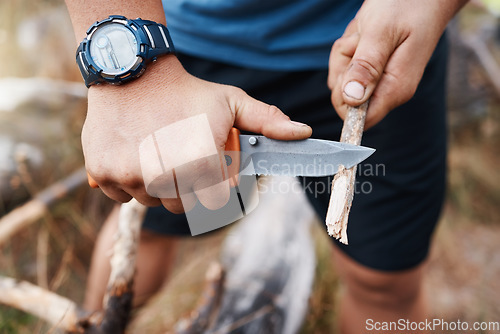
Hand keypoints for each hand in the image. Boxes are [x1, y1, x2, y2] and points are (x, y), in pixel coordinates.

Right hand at [83, 55, 311, 212]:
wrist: (132, 73)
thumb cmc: (188, 91)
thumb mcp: (231, 102)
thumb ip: (266, 121)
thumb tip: (303, 134)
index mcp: (198, 160)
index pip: (213, 202)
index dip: (211, 184)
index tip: (205, 164)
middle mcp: (162, 173)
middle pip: (180, 205)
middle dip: (184, 185)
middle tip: (179, 154)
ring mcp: (128, 174)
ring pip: (149, 200)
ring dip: (155, 183)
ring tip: (155, 149)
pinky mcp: (101, 172)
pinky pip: (121, 195)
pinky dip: (127, 181)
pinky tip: (134, 152)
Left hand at [328, 0, 465, 128]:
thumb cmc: (408, 5)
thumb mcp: (382, 32)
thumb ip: (366, 66)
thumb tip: (352, 100)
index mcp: (395, 89)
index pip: (360, 120)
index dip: (344, 102)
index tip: (350, 69)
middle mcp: (388, 90)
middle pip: (345, 99)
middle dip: (343, 67)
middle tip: (361, 41)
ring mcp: (380, 80)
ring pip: (342, 79)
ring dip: (346, 52)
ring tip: (366, 32)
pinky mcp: (374, 70)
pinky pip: (346, 66)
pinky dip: (349, 47)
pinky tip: (365, 32)